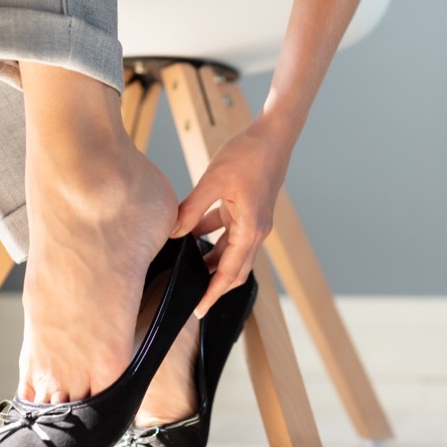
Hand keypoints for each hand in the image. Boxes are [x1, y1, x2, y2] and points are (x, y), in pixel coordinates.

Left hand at [171, 119, 293, 316]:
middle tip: (194, 303)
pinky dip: (213, 239)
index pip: (230, 271)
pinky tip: (192, 237)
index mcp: (250, 229)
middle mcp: (256, 231)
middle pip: (235, 270)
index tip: (199, 309)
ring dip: (213, 264)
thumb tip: (173, 232)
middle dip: (215, 287)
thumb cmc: (248, 154)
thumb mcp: (213, 181)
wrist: (272, 136)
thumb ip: (192, 209)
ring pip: (232, 254)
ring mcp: (254, 222)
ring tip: (188, 272)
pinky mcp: (250, 212)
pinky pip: (230, 234)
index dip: (213, 293)